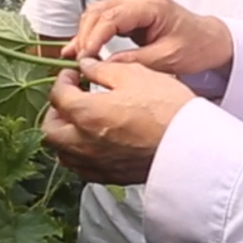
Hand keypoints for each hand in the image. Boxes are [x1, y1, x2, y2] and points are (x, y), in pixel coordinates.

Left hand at [40, 58, 197, 183]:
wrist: (191, 145)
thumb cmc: (167, 109)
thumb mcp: (135, 75)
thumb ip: (103, 69)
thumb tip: (87, 66)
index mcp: (86, 114)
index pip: (58, 96)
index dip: (63, 80)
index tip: (73, 74)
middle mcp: (85, 143)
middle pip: (51, 129)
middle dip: (56, 110)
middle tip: (71, 97)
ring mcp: (97, 163)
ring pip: (62, 152)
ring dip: (64, 134)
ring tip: (80, 120)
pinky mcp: (110, 177)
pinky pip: (81, 168)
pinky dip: (78, 154)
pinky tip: (93, 142)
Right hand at [65, 0, 233, 73]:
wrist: (209, 40)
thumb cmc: (194, 47)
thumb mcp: (166, 59)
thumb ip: (134, 61)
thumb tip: (102, 67)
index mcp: (151, 5)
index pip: (111, 17)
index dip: (94, 37)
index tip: (84, 57)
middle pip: (99, 11)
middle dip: (85, 36)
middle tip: (77, 61)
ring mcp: (133, 2)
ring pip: (97, 13)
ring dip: (85, 34)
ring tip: (75, 58)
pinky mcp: (130, 11)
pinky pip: (105, 19)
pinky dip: (92, 34)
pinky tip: (79, 49)